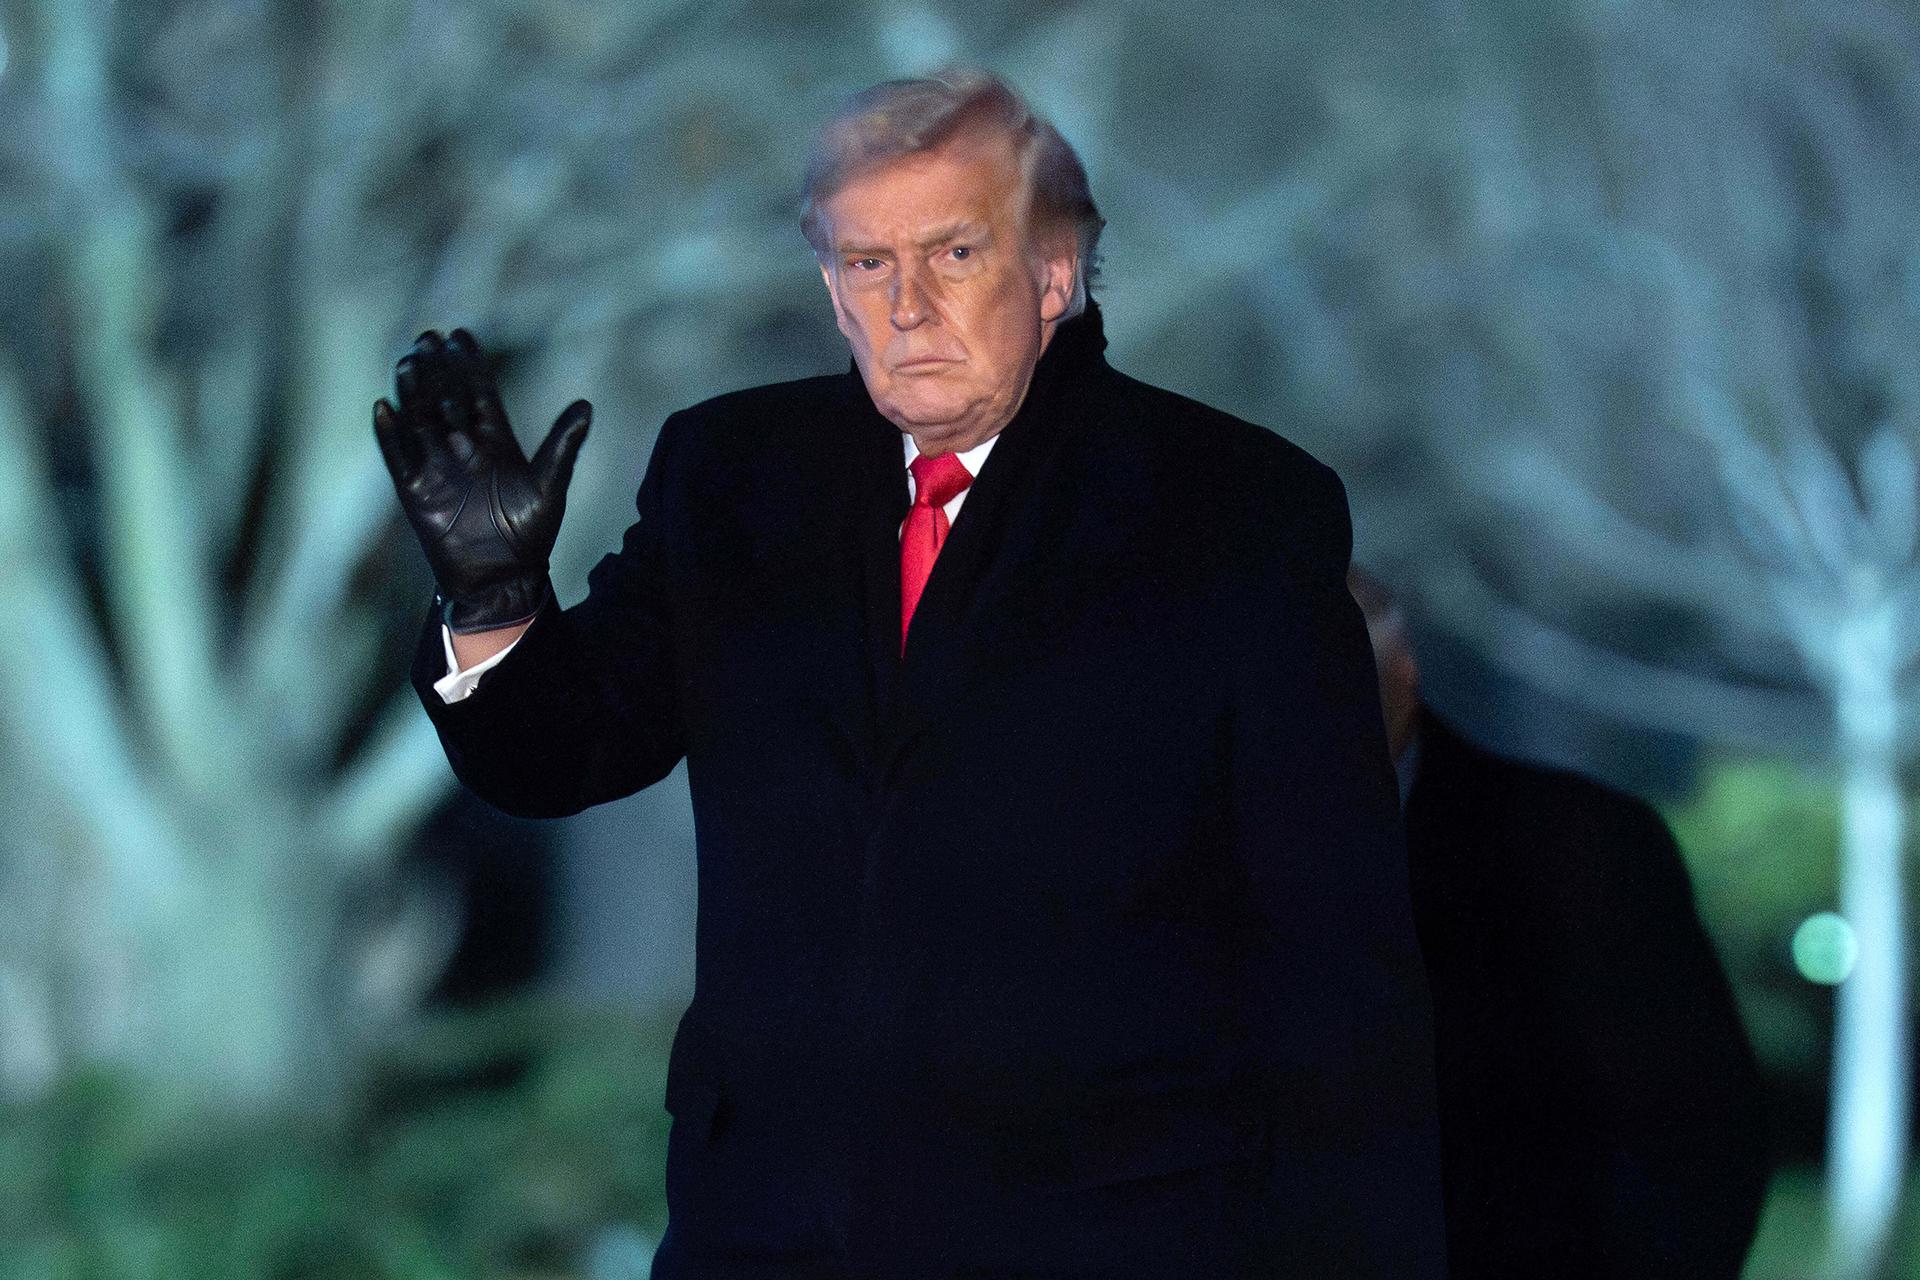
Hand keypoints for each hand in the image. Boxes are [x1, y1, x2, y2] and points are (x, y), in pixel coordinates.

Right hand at [374, 328, 590, 632]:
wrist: (504, 578)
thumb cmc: (530, 534)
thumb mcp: (550, 485)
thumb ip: (562, 445)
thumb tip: (586, 405)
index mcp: (495, 442)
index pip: (478, 393)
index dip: (469, 365)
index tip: (460, 335)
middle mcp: (463, 448)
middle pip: (444, 398)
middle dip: (436, 368)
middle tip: (427, 336)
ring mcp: (438, 468)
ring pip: (420, 420)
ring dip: (413, 392)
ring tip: (408, 362)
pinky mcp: (416, 491)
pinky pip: (399, 457)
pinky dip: (390, 434)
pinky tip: (383, 407)